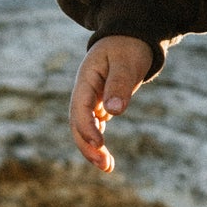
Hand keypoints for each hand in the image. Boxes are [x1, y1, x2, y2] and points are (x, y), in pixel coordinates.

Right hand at [69, 37, 156, 171]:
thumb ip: (120, 84)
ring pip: (84, 129)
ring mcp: (90, 101)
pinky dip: (99, 144)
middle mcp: (84, 92)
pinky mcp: (99, 107)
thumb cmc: (128, 47)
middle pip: (78, 123)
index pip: (80, 107)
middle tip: (104, 164)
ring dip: (92, 149)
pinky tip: (107, 160)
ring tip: (107, 167)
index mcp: (86, 79)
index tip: (99, 144)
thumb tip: (114, 111)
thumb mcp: (126, 62)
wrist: (129, 38)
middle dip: (87, 146)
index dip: (87, 127)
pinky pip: (94, 128)